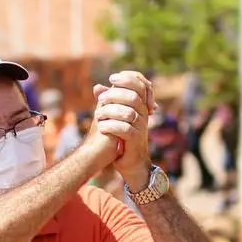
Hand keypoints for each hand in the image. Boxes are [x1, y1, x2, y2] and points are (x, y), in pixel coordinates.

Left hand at [90, 71, 154, 187]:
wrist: (132, 162)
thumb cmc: (122, 137)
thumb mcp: (116, 117)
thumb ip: (109, 102)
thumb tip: (97, 87)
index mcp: (141, 106)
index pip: (141, 84)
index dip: (128, 78)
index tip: (112, 78)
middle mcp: (143, 115)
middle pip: (133, 96)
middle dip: (114, 94)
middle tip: (100, 99)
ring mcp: (141, 128)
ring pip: (128, 112)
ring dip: (110, 111)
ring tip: (98, 115)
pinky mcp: (136, 141)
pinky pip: (125, 129)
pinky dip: (111, 126)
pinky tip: (102, 127)